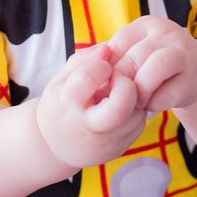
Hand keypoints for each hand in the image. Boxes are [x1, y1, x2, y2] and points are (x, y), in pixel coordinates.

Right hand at [36, 43, 145, 168]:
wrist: (55, 147)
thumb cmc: (59, 106)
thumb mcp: (60, 81)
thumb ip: (82, 61)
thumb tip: (108, 48)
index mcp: (67, 106)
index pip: (88, 78)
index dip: (100, 65)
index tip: (101, 66)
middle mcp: (88, 128)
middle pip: (120, 107)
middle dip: (126, 85)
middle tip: (118, 80)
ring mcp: (107, 142)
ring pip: (137, 112)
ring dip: (133, 95)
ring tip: (116, 93)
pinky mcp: (122, 147)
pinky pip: (140, 121)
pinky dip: (135, 108)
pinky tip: (120, 105)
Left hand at [109, 17, 196, 112]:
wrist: (196, 73)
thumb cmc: (153, 65)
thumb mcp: (134, 53)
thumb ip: (111, 59)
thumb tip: (85, 73)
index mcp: (145, 24)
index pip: (117, 45)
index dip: (107, 70)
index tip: (103, 87)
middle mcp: (166, 32)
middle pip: (134, 58)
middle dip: (121, 84)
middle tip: (116, 99)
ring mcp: (183, 52)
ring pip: (155, 68)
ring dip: (140, 91)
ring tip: (135, 102)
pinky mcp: (193, 77)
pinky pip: (168, 93)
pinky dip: (155, 103)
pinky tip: (151, 105)